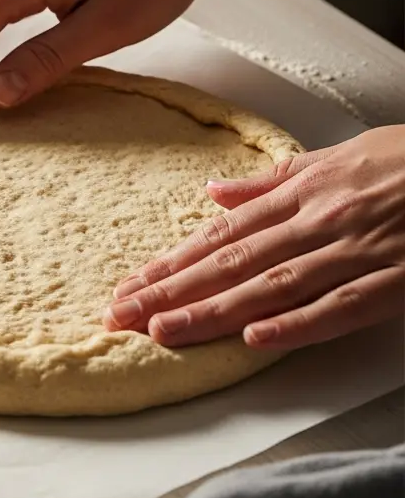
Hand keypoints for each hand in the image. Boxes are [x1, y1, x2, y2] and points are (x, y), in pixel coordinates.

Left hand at [104, 125, 404, 350]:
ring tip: (163, 332)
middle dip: (171, 292)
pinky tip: (256, 340)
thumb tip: (214, 194)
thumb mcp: (336, 157)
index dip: (171, 263)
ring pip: (272, 286)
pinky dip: (298, 323)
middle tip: (120, 315)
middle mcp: (316, 222)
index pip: (220, 236)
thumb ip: (272, 181)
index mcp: (300, 195)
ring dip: (214, 311)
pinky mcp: (397, 280)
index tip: (131, 285)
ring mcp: (355, 251)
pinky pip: (342, 306)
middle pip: (231, 263)